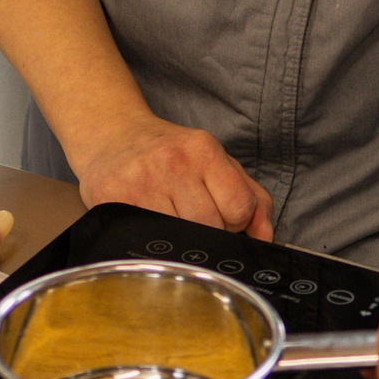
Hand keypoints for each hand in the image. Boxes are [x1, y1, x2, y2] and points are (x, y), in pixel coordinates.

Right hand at [69, 112, 272, 237]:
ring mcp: (141, 181)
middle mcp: (172, 161)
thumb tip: (265, 237)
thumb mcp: (217, 163)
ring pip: (181, 238)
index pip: (240, 207)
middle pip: (210, 226)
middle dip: (208, 232)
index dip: (235, 222)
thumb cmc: (171, 155)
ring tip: (170, 218)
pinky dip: (153, 241)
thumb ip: (253, 198)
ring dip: (181, 240)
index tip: (220, 216)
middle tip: (191, 218)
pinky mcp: (113, 199)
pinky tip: (149, 223)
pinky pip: (148, 240)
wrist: (114, 137)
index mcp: (203, 148)